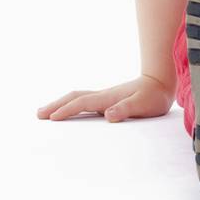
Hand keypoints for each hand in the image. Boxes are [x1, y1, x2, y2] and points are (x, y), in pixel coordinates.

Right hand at [37, 74, 174, 121]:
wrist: (161, 82)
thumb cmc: (153, 96)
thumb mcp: (143, 104)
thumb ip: (125, 108)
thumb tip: (108, 115)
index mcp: (108, 97)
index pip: (83, 103)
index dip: (67, 110)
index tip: (52, 118)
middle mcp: (103, 95)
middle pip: (74, 97)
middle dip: (56, 105)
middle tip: (38, 114)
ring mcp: (104, 96)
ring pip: (77, 98)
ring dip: (61, 103)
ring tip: (46, 112)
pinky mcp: (108, 99)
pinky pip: (84, 101)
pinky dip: (71, 104)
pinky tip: (69, 110)